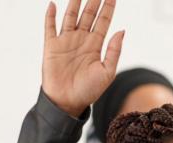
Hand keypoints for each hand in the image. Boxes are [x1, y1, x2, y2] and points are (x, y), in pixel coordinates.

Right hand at [42, 0, 123, 117]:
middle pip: (88, 14)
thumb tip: (121, 30)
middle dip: (94, 0)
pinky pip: (50, 28)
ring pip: (71, 16)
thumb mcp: (107, 72)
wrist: (67, 103)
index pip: (103, 20)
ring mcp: (66, 42)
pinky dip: (50, 16)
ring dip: (74, 3)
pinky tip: (52, 4)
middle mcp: (81, 40)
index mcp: (95, 45)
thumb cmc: (88, 91)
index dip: (108, 6)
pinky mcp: (51, 47)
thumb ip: (114, 51)